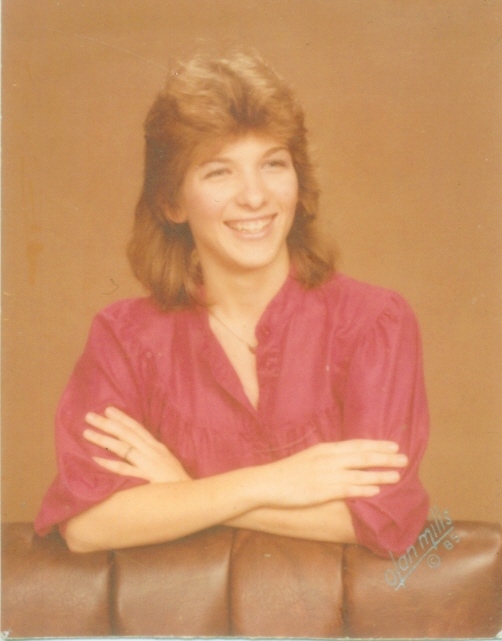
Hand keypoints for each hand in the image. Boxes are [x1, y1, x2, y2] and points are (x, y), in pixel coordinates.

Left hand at [83, 407, 190, 482]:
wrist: (191, 496)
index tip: (107, 409)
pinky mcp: (144, 477)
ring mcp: (148, 463)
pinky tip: (94, 458)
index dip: (122, 417)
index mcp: (157, 446)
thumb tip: (137, 449)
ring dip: (103, 439)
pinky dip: (108, 463)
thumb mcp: (166, 462)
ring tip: (87, 432)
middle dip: (107, 423)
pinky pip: (123, 469)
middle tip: (89, 416)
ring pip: (122, 447)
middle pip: (126, 433)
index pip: (137, 427)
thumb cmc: (177, 482)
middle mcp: (152, 451)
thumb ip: (153, 455)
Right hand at [259, 440, 407, 507]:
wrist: (268, 482)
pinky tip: (376, 491)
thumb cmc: (288, 472)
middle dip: (385, 457)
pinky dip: (363, 489)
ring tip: (398, 475)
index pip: (356, 444)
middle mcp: (329, 459)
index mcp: (326, 449)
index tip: (393, 445)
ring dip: (380, 474)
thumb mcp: (310, 458)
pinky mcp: (322, 490)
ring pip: (359, 473)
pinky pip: (347, 489)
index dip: (376, 445)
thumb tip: (347, 461)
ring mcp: (326, 474)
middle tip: (405, 458)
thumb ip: (329, 458)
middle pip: (362, 456)